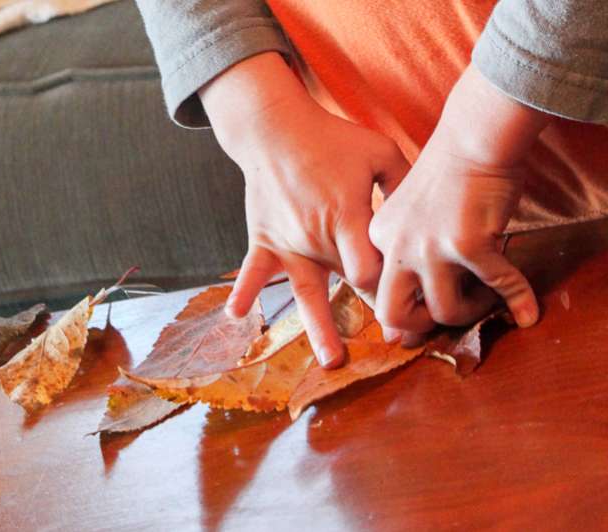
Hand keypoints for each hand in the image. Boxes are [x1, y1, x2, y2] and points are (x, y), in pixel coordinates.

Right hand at [200, 53, 409, 366]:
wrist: (276, 129)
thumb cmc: (331, 139)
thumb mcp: (379, 152)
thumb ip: (405, 183)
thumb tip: (426, 213)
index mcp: (348, 216)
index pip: (375, 265)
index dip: (395, 282)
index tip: (414, 296)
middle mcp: (318, 237)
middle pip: (351, 285)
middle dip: (376, 312)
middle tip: (398, 341)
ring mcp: (289, 243)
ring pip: (307, 293)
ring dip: (321, 328)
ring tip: (332, 360)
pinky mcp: (265, 240)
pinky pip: (253, 271)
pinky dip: (245, 291)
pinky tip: (236, 316)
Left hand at [368, 65, 550, 340]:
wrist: (473, 139)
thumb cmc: (448, 175)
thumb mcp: (408, 214)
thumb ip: (404, 253)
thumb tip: (403, 311)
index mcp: (379, 237)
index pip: (374, 292)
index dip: (400, 310)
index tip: (424, 309)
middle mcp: (398, 246)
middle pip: (393, 313)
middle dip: (421, 326)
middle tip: (447, 314)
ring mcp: (430, 246)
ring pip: (445, 310)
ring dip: (472, 311)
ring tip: (487, 295)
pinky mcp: (467, 244)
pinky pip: (497, 287)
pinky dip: (517, 301)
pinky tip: (527, 311)